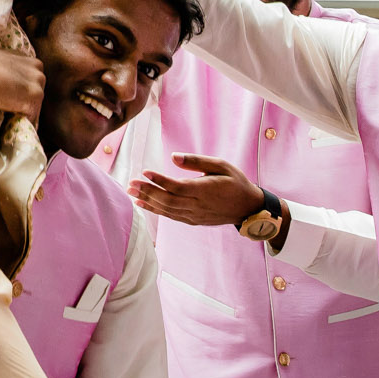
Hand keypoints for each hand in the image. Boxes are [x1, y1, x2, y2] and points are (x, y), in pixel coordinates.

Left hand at [127, 153, 264, 227]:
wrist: (248, 208)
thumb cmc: (235, 182)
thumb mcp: (221, 166)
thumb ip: (197, 161)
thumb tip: (173, 157)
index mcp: (206, 190)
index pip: (178, 187)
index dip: (160, 181)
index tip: (145, 172)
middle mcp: (198, 205)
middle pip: (168, 200)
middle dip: (147, 192)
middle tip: (130, 183)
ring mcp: (195, 215)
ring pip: (167, 210)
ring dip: (148, 201)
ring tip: (131, 192)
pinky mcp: (194, 220)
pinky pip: (172, 216)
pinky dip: (156, 210)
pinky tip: (143, 204)